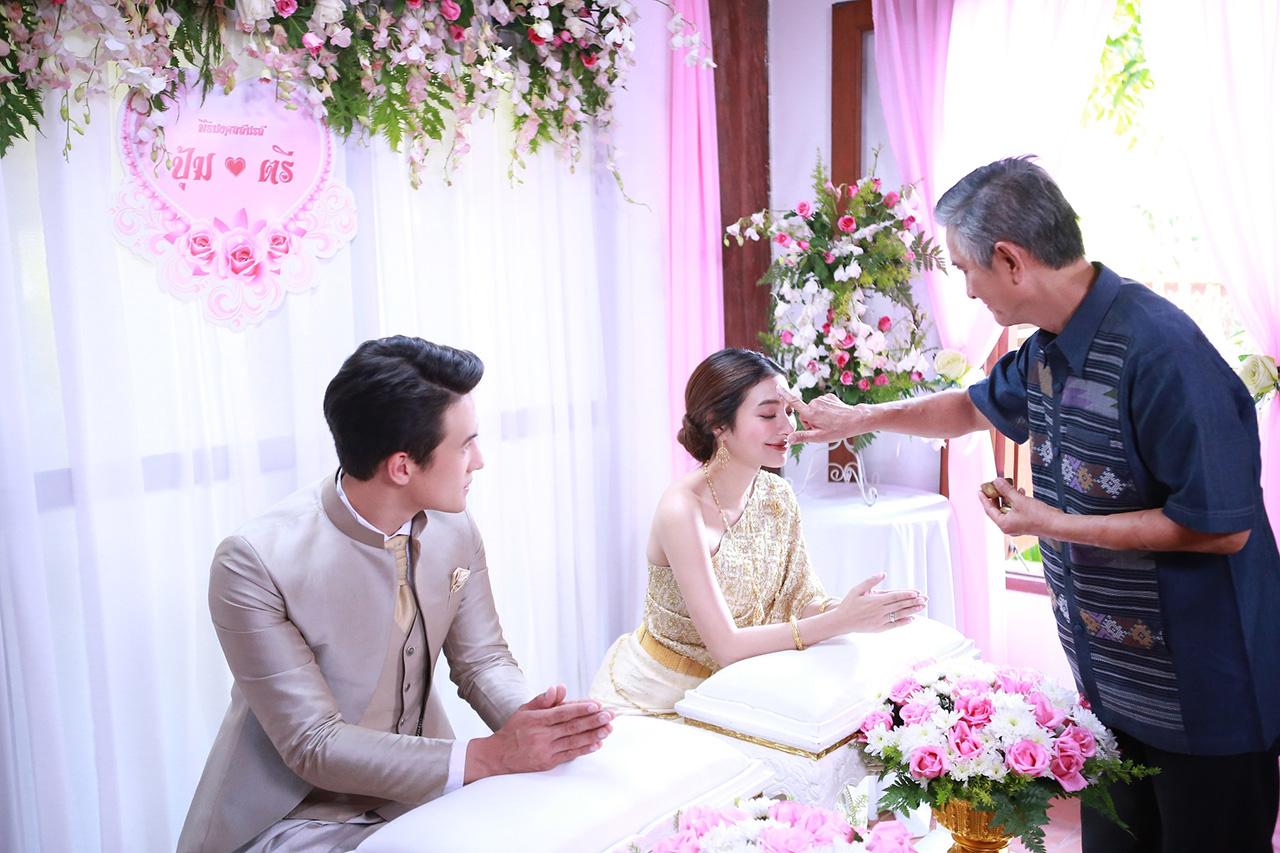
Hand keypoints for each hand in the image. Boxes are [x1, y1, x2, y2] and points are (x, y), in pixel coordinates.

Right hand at [465, 685, 613, 781]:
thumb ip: (543, 700)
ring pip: (573, 741)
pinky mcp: (547, 762)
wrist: (497, 756)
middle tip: (611, 715)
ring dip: (594, 735)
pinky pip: (569, 755)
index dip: (580, 708)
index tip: (597, 704)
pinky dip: (584, 749)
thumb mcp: (524, 710)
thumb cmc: (514, 729)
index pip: (562, 713)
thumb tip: (559, 688)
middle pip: (572, 727)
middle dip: (594, 720)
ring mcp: (545, 750)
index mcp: (536, 719)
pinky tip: (597, 744)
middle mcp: (541, 735)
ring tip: (609, 728)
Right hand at [782, 390, 873, 444]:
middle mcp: (815, 403)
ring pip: (814, 409)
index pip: (794, 402)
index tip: (778, 387)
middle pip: (805, 413)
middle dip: (810, 420)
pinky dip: (825, 410)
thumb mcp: (820, 437)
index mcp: (810, 413)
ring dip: (818, 416)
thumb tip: (789, 439)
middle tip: (822, 427)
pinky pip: (821, 404)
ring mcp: (822, 399)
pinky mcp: (828, 397)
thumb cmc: (838, 430)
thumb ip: (802, 437)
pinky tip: (833, 416)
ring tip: (829, 422)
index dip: (785, 395)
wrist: (856, 419)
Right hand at [834, 573, 927, 632]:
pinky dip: (903, 622)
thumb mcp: (857, 589)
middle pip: (900, 605)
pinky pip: (894, 625)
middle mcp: (879, 610)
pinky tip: (911, 619)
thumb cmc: (849, 604)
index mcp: (875, 600)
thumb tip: (883, 574)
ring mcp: (880, 620)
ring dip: (912, 611)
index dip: (906, 594)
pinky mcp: (879, 628)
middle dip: (913, 602)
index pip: (895, 596)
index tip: (916, 592)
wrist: (842, 621)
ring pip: (899, 614)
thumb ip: (870, 581)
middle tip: (925, 599)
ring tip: (922, 607)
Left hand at [979, 477, 1058, 536]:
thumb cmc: (1037, 515)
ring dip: (1007, 497)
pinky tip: (1020, 491)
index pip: (989, 510)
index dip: (984, 499)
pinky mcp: (1025, 522)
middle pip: (997, 509)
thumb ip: (1006, 490)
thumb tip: (996, 481)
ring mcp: (1017, 525)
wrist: (1056, 524)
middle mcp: (1008, 526)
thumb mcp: (1019, 500)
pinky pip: (1016, 510)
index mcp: (1003, 524)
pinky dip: (1016, 501)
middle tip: (993, 485)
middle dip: (996, 496)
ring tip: (1007, 485)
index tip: (979, 490)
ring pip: (1008, 508)